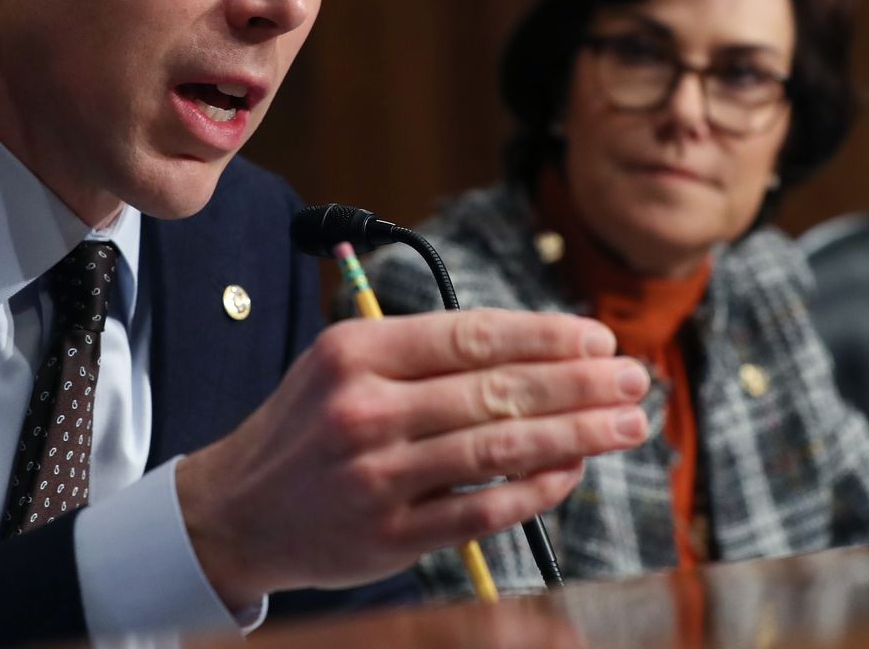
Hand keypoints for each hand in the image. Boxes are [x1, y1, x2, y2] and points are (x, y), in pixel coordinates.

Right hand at [177, 308, 649, 607]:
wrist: (233, 512)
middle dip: (580, 383)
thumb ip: (424, 354)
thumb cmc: (307, 428)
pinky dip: (536, 490)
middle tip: (635, 378)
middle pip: (497, 390)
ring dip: (576, 434)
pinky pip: (483, 510)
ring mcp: (378, 475)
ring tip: (625, 424)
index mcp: (356, 351)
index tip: (599, 338)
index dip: (547, 336)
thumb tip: (536, 350)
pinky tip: (573, 472)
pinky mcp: (390, 534)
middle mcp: (365, 409)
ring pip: (500, 448)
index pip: (473, 335)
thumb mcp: (343, 364)